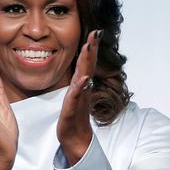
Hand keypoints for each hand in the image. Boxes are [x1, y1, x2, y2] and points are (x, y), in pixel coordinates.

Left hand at [56, 30, 101, 164]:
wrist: (75, 137)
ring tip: (89, 48)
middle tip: (97, 33)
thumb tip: (83, 70)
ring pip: (84, 76)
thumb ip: (79, 81)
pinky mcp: (73, 108)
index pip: (86, 62)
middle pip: (88, 65)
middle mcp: (83, 88)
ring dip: (87, 63)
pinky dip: (80, 87)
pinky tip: (83, 79)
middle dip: (92, 48)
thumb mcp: (75, 94)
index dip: (91, 47)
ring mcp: (79, 98)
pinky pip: (76, 96)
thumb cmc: (74, 116)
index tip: (96, 32)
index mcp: (81, 83)